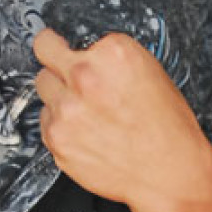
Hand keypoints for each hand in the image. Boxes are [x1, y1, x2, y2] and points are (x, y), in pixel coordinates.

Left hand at [33, 25, 208, 211]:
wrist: (169, 173)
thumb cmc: (168, 130)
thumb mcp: (152, 75)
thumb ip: (113, 62)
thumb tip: (90, 57)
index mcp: (113, 53)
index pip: (79, 38)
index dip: (83, 51)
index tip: (82, 57)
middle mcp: (85, 76)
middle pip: (44, 51)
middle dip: (56, 61)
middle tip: (64, 70)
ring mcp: (66, 108)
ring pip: (43, 86)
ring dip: (58, 94)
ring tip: (85, 111)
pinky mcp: (56, 137)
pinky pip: (45, 120)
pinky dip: (59, 125)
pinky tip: (84, 132)